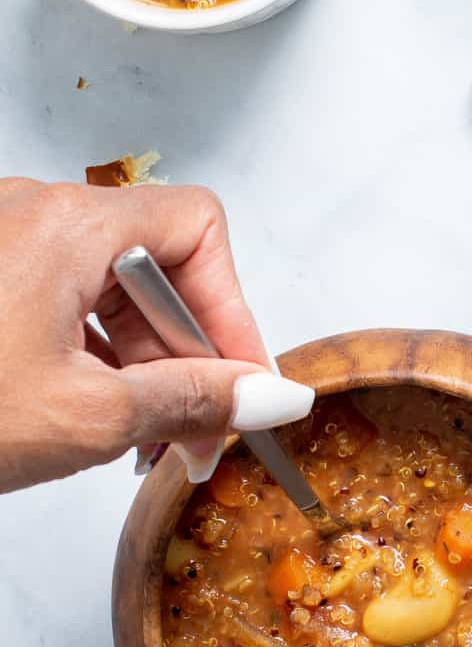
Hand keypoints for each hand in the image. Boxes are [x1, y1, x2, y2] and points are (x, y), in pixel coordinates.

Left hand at [0, 178, 312, 493]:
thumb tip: (271, 397)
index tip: (245, 378)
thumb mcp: (89, 416)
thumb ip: (194, 400)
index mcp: (68, 224)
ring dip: (144, 356)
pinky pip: (66, 298)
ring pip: (112, 286)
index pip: (199, 229)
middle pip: (159, 262)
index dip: (232, 308)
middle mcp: (35, 214)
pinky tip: (102, 407)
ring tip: (150, 432)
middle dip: (189, 349)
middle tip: (204, 427)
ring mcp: (6, 240)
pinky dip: (97, 350)